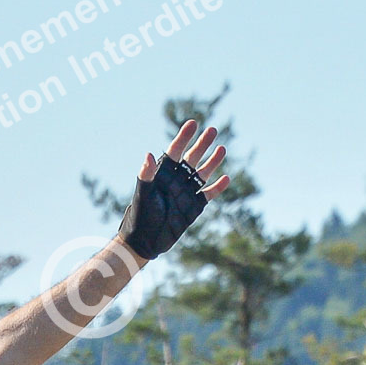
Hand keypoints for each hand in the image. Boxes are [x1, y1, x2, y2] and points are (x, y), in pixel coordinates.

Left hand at [117, 118, 229, 259]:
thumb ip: (146, 175)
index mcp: (162, 174)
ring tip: (222, 149)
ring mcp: (186, 193)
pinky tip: (226, 178)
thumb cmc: (139, 216)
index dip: (183, 137)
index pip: (175, 151)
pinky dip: (217, 187)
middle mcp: (176, 181)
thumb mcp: (142, 194)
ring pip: (202, 173)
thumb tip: (148, 154)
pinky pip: (208, 194)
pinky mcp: (193, 207)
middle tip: (212, 130)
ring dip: (212, 162)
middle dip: (202, 145)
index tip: (192, 123)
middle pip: (192, 158)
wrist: (144, 241)